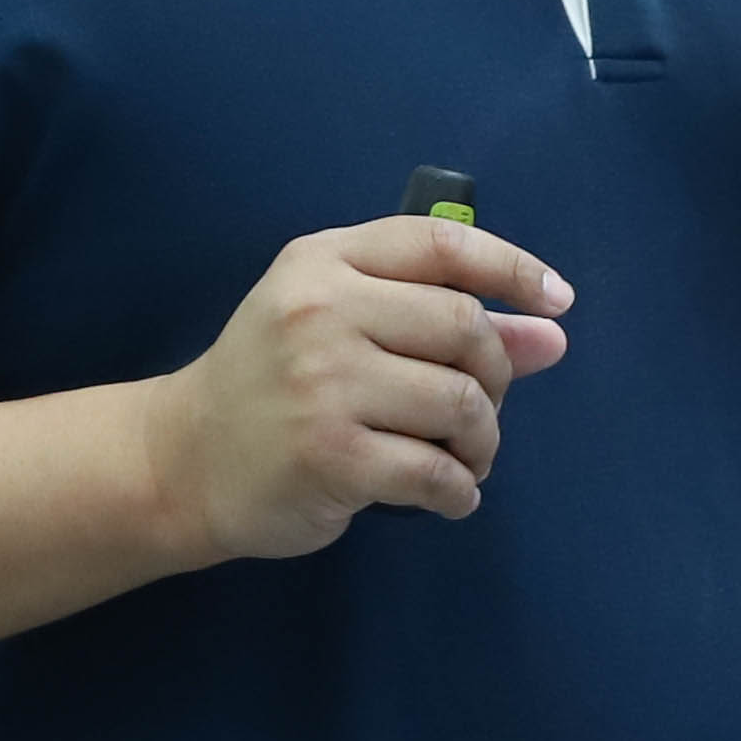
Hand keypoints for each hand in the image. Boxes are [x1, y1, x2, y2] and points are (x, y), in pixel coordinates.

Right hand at [156, 213, 577, 560]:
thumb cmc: (272, 384)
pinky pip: (435, 471)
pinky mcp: (330, 455)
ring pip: (459, 402)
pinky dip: (459, 490)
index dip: (512, 268)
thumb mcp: (342, 328)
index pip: (441, 245)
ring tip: (464, 459)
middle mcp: (322, 311)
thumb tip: (550, 334)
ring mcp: (323, 383)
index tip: (558, 301)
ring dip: (482, 441)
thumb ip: (440, 322)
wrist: (182, 459)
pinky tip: (447, 495)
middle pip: (464, 327)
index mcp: (325, 262)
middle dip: (496, 375)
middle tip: (480, 410)